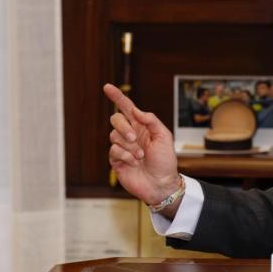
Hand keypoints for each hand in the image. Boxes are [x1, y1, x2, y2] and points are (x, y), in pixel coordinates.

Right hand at [103, 84, 180, 206]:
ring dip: (129, 146)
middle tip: (134, 139)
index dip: (117, 97)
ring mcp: (122, 147)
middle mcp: (130, 135)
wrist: (161, 184)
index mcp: (141, 126)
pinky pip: (113, 150)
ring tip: (140, 156)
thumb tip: (135, 111)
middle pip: (116, 120)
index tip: (107, 87)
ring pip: (114, 136)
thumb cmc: (165, 161)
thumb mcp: (164, 137)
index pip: (126, 108)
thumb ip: (151, 121)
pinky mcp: (116, 160)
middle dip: (123, 127)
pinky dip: (125, 156)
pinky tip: (134, 163)